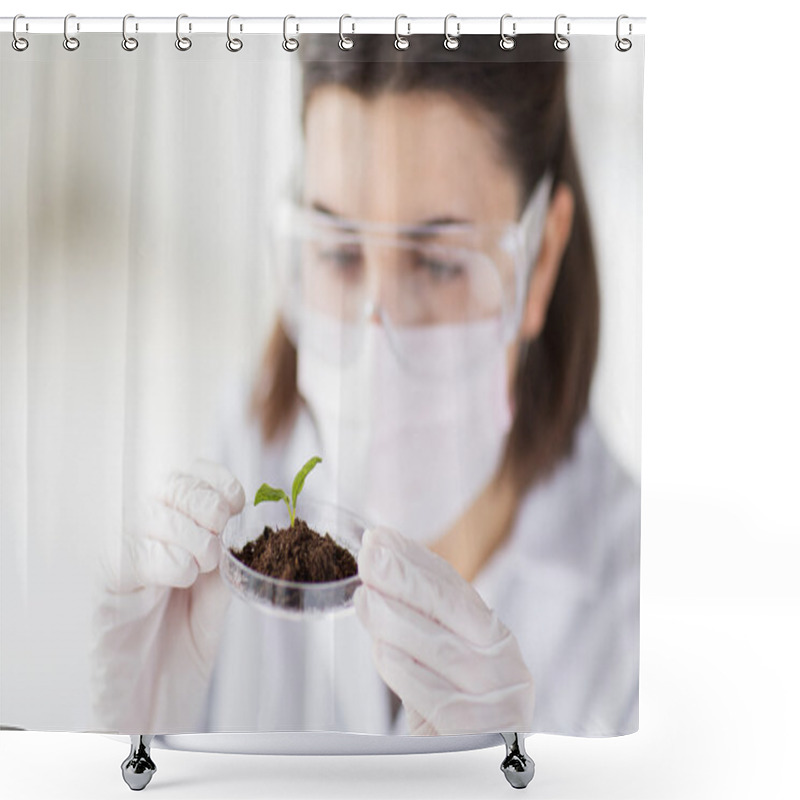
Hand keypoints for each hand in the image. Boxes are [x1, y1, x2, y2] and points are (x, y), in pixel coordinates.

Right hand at [90, 458, 244, 732]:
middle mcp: (141, 535)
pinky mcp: (104, 586)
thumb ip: (225, 555)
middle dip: (205, 502)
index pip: (186, 475)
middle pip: (168, 486)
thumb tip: (242, 519)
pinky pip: (131, 553)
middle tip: (220, 532)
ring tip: (204, 564)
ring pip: (150, 513)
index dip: (215, 478)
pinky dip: (167, 561)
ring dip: (190, 534)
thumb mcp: (217, 593)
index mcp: (171, 529)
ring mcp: (119, 557)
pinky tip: (181, 578)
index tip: (238, 498)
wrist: (155, 703)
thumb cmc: (183, 645)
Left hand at [354, 526, 534, 734]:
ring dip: (397, 619)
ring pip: (442, 649)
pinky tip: (382, 650)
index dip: (416, 559)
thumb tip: (376, 568)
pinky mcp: (486, 737)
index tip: (382, 536)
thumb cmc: (451, 717)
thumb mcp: (437, 665)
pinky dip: (406, 672)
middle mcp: (508, 665)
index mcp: (496, 640)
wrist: (480, 777)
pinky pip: (439, 698)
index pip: (455, 589)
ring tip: (364, 597)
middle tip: (369, 552)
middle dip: (405, 577)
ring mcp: (502, 701)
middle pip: (452, 610)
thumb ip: (416, 622)